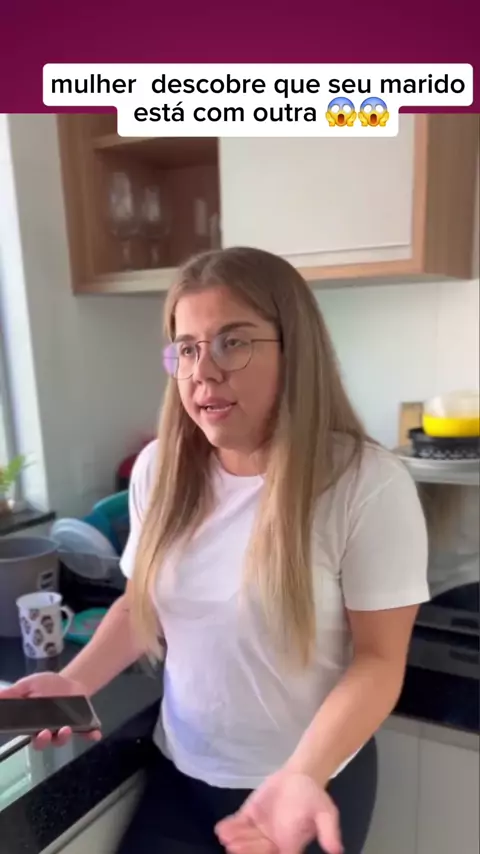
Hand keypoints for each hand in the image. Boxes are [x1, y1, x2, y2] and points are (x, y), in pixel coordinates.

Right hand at [0, 673, 101, 749]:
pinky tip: (95, 734)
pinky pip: (86, 734)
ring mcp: (65, 729)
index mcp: (35, 723)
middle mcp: (48, 730)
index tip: (36, 732)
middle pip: (45, 742)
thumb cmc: (47, 685)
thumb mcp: (30, 684)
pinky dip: (91, 735)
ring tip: (67, 728)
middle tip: (47, 732)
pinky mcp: (82, 726)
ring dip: (65, 737)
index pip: (31, 735)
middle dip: (45, 740)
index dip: (33, 737)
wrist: (70, 681)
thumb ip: (15, 692)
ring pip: (62, 740)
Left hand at [215, 768, 342, 853]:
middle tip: (234, 847)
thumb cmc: (313, 796)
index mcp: (290, 846)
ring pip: (246, 839)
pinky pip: (239, 824)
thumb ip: (329, 831)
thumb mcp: (326, 812)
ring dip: (236, 839)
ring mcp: (259, 830)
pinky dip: (230, 826)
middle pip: (257, 851)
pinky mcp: (250, 816)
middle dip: (246, 850)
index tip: (264, 850)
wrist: (300, 775)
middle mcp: (272, 842)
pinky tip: (221, 828)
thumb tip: (337, 850)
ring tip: (226, 837)